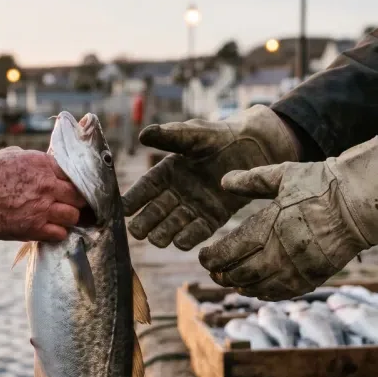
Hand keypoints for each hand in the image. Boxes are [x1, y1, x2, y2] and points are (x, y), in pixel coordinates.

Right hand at [0, 147, 83, 241]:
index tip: (69, 190)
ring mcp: (42, 207)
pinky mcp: (34, 228)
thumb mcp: (10, 155)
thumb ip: (33, 161)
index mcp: (42, 164)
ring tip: (57, 219)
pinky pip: (60, 234)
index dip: (73, 184)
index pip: (75, 174)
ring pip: (74, 216)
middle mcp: (47, 185)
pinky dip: (57, 233)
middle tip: (69, 206)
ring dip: (68, 219)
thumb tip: (44, 165)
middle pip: (80, 196)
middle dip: (76, 201)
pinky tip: (47, 230)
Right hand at [122, 106, 301, 249]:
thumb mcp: (194, 134)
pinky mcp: (212, 218)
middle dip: (146, 221)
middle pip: (156, 211)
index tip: (123, 209)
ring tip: (156, 239)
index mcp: (167, 172)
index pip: (146, 187)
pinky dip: (188, 237)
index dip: (134, 198)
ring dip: (164, 232)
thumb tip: (144, 134)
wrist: (254, 148)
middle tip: (137, 231)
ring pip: (174, 224)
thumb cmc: (220, 137)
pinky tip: (180, 242)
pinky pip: (197, 231)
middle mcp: (177, 192)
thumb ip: (171, 136)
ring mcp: (193, 207)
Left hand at [199, 137, 377, 299]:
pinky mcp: (311, 278)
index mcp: (267, 226)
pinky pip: (280, 293)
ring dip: (240, 286)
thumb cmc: (322, 184)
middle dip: (222, 274)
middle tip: (214, 271)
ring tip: (232, 281)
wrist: (360, 204)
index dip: (211, 258)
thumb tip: (223, 181)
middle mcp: (277, 252)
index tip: (204, 256)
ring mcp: (295, 269)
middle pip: (238, 274)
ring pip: (257, 288)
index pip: (227, 252)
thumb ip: (251, 180)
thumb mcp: (284, 175)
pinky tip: (257, 288)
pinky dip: (263, 293)